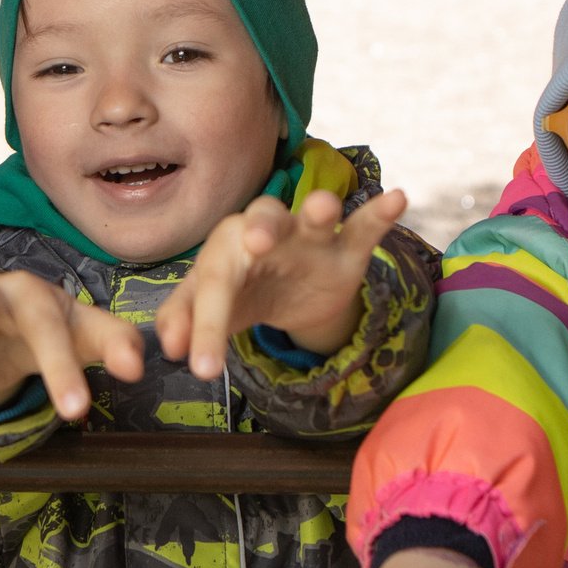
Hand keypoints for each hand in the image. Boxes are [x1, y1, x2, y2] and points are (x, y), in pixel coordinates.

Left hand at [154, 187, 408, 379]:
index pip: (215, 282)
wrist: (286, 293)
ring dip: (321, 209)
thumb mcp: (215, 308)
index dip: (206, 325)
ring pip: (316, 217)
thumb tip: (170, 347)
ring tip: (325, 207)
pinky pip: (366, 227)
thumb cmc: (241, 293)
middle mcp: (268, 230)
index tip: (203, 369)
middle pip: (264, 218)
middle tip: (254, 240)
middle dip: (261, 227)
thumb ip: (187, 320)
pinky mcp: (348, 249)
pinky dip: (380, 214)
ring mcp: (312, 238)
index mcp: (227, 246)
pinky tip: (398, 198)